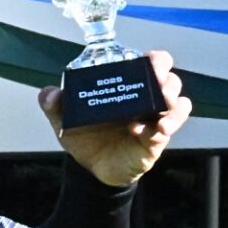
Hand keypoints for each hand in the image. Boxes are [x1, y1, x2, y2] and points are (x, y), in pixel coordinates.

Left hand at [39, 51, 191, 187]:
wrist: (91, 168)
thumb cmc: (85, 136)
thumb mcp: (65, 119)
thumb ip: (54, 105)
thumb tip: (49, 93)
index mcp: (128, 86)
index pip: (153, 64)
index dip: (156, 60)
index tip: (149, 61)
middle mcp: (146, 99)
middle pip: (171, 80)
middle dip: (167, 79)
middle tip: (158, 83)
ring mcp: (154, 119)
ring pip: (179, 103)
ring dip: (172, 103)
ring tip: (160, 108)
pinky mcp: (157, 139)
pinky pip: (169, 127)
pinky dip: (163, 126)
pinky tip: (141, 130)